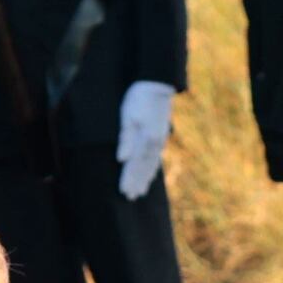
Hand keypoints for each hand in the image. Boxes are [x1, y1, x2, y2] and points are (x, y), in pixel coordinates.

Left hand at [115, 80, 174, 199]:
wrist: (157, 85)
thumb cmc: (138, 99)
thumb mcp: (128, 116)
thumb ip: (126, 139)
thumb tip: (122, 159)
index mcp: (145, 139)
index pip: (134, 164)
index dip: (129, 178)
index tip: (124, 192)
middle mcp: (154, 143)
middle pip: (144, 168)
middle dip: (137, 183)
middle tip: (132, 197)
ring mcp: (159, 140)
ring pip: (152, 164)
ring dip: (146, 178)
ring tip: (141, 191)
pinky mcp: (161, 135)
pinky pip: (156, 157)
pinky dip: (153, 168)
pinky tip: (151, 173)